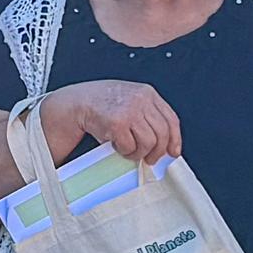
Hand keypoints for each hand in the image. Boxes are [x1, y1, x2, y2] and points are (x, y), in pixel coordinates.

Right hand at [44, 79, 182, 167]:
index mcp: (147, 93)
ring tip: (129, 151)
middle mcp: (141, 100)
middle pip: (163, 133)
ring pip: (148, 142)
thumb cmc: (103, 104)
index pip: (171, 119)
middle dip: (157, 151)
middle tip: (148, 158)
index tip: (172, 152)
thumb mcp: (131, 101)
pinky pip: (130, 146)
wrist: (77, 102)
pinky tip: (117, 146)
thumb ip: (147, 116)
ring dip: (138, 152)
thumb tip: (163, 143)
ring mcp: (130, 110)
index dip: (175, 139)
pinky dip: (124, 151)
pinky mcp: (117, 123)